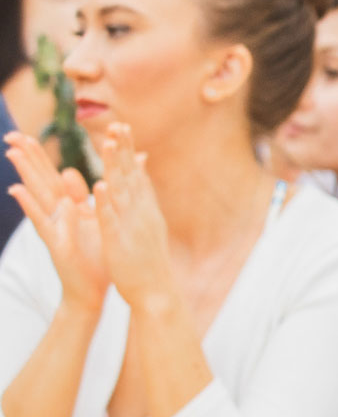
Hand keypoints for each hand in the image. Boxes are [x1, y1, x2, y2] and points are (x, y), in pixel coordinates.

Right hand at [5, 129, 106, 310]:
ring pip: (39, 197)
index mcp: (70, 208)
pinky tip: (19, 192)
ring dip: (26, 175)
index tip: (26, 134)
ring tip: (12, 153)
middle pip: (41, 181)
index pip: (53, 177)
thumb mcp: (96, 222)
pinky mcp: (56, 243)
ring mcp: (54, 228)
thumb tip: (83, 175)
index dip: (41, 157)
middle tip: (11, 134)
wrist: (92, 292)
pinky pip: (45, 223)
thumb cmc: (94, 257)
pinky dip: (33, 207)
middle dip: (28, 158)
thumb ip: (91, 198)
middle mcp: (58, 216)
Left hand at [91, 124, 176, 313]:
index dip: (128, 151)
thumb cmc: (149, 263)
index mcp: (145, 210)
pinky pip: (112, 219)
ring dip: (114, 167)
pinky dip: (107, 202)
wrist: (157, 293)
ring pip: (122, 191)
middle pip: (130, 175)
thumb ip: (145, 205)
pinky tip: (101, 185)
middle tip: (118, 124)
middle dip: (123, 149)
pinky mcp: (121, 242)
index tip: (122, 127)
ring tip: (106, 144)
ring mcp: (132, 226)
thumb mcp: (149, 229)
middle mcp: (141, 213)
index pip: (136, 174)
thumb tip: (144, 189)